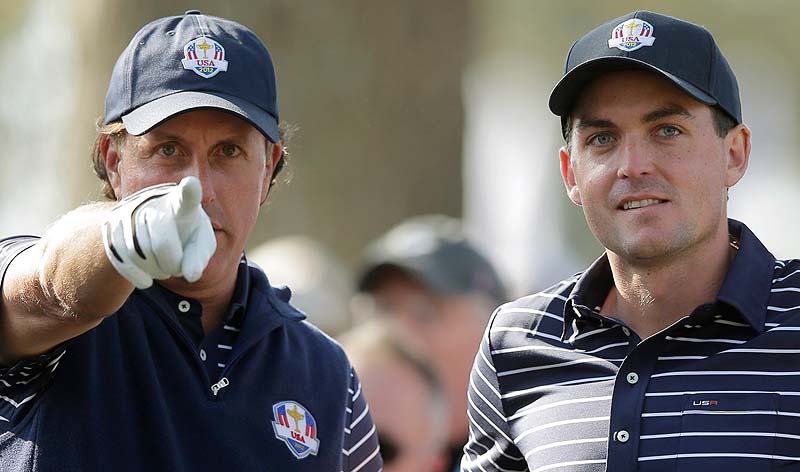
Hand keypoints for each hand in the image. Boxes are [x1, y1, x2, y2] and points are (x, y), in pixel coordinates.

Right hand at [101, 177, 216, 288]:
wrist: (153, 226)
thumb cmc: (185, 234)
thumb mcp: (200, 244)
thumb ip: (200, 258)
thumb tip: (190, 275)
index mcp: (181, 203)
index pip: (187, 196)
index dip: (190, 191)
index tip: (191, 184)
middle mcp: (153, 201)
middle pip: (162, 242)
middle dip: (172, 264)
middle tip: (177, 269)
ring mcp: (128, 211)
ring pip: (137, 253)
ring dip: (155, 271)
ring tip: (165, 270)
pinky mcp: (110, 225)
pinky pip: (119, 258)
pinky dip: (135, 275)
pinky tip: (146, 281)